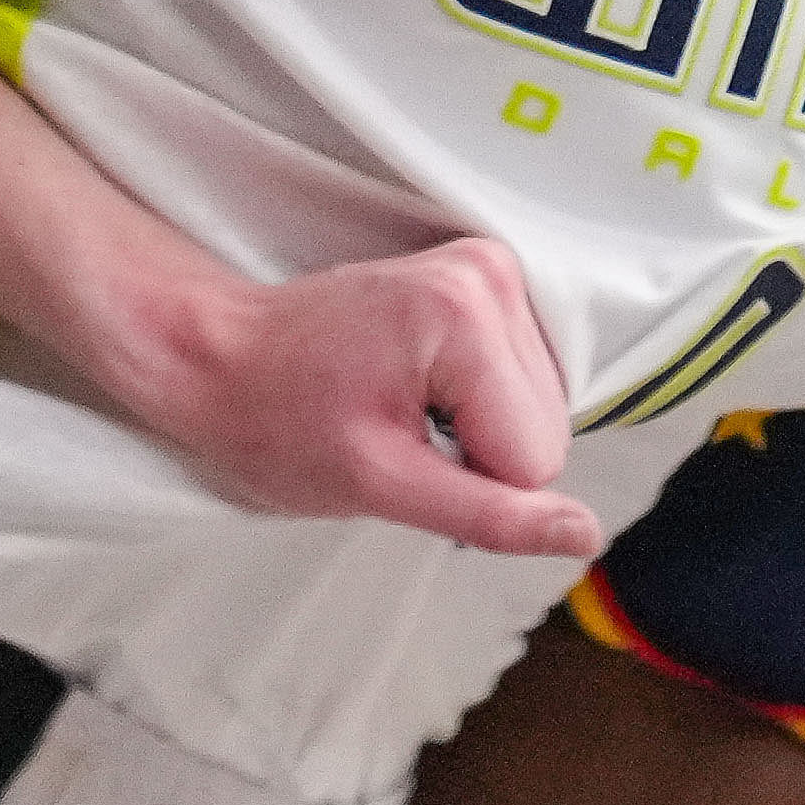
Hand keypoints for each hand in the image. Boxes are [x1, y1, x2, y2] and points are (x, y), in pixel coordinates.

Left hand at [95, 234, 594, 559]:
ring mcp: (490, 270)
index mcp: (464, 314)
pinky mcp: (487, 281)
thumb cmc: (273, 415)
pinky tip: (417, 389)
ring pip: (541, 409)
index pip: (536, 458)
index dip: (471, 486)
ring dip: (476, 429)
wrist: (221, 356)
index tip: (398, 457)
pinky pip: (524, 380)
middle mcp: (489, 274)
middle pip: (547, 429)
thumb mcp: (378, 483)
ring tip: (397, 405)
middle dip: (477, 454)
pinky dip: (477, 402)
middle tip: (394, 433)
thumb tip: (582, 534)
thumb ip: (489, 514)